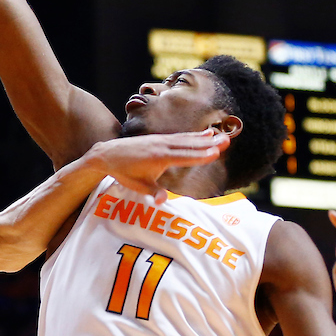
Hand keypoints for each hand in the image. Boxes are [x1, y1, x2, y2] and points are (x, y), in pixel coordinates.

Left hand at [85, 130, 229, 202]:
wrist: (108, 154)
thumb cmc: (123, 172)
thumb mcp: (137, 185)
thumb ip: (153, 192)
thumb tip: (163, 201)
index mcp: (158, 158)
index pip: (184, 157)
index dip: (200, 155)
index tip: (216, 153)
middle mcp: (162, 146)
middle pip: (189, 145)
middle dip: (208, 144)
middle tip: (227, 140)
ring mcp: (160, 140)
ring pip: (186, 139)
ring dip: (204, 138)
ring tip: (220, 135)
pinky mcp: (159, 139)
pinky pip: (179, 137)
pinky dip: (193, 135)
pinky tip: (204, 133)